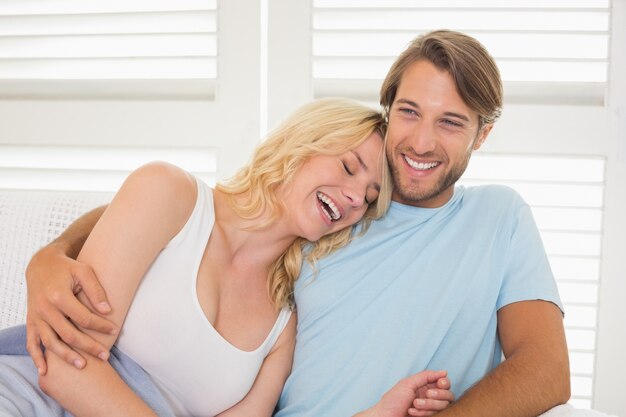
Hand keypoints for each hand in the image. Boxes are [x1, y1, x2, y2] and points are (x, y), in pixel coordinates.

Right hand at [25, 243, 116, 374]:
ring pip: (51, 343)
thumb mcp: (84, 271)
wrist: (41, 264)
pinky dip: (37, 358)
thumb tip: (107, 310)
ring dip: (66, 356)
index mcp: (59, 296)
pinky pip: (31, 343)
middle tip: (105, 356)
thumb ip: (96, 290)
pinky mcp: (30, 321)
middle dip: (88, 347)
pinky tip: (45, 370)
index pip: (84, 318)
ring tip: (83, 366)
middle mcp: (45, 309)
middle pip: (68, 334)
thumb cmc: (67, 268)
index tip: (114, 330)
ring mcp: (36, 317)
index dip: (100, 326)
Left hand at [371, 370, 452, 416]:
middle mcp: (430, 398)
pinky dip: (424, 413)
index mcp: (425, 387)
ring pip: (443, 406)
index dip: (445, 383)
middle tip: (425, 395)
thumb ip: (426, 376)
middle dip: (437, 395)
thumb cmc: (393, 401)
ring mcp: (430, 410)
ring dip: (428, 404)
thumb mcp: (408, 383)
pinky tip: (412, 412)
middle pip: (448, 395)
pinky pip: (437, 415)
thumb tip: (444, 372)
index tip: (439, 383)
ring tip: (414, 405)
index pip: (444, 384)